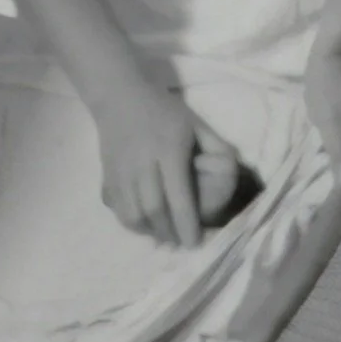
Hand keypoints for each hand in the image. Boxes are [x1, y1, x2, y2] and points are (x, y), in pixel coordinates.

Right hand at [90, 82, 239, 246]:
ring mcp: (120, 173)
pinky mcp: (106, 177)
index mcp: (167, 150)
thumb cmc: (163, 110)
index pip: (177, 195)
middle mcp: (141, 165)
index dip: (186, 223)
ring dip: (151, 231)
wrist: (118, 98)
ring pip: (132, 215)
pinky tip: (146, 223)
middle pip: (153, 211)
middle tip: (183, 243)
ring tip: (166, 235)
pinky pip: (118, 210)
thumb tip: (233, 172)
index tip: (194, 242)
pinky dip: (133, 223)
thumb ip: (216, 147)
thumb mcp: (195, 122)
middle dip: (170, 233)